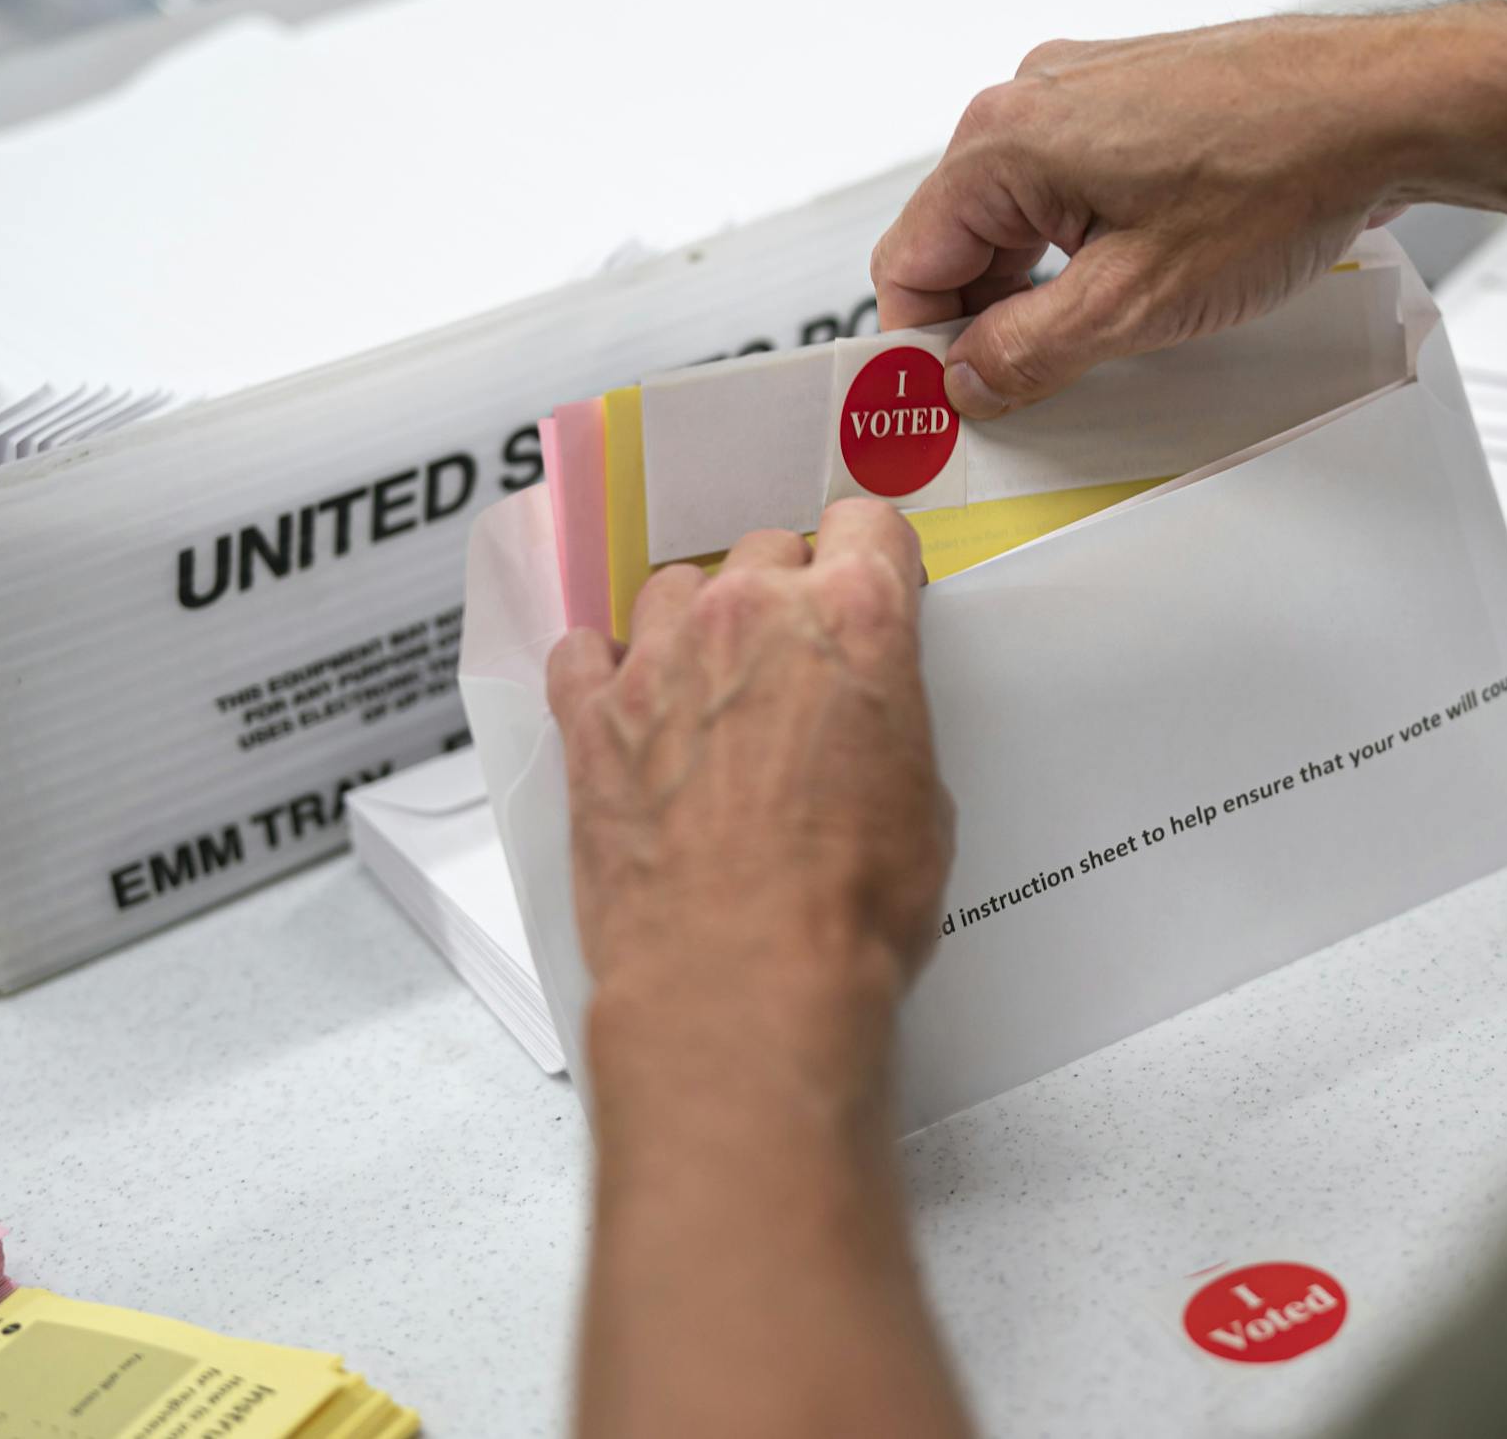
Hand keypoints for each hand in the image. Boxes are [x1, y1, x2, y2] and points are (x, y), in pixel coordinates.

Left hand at [545, 499, 953, 1111]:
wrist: (743, 980)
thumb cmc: (843, 909)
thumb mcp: (923, 801)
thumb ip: (887, 722)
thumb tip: (865, 726)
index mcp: (854, 619)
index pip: (868, 525)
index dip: (874, 558)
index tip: (871, 583)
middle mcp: (750, 617)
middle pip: (767, 550)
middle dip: (785, 594)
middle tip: (796, 660)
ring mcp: (660, 660)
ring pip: (675, 588)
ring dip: (697, 625)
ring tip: (711, 688)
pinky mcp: (590, 717)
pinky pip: (583, 651)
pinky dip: (606, 670)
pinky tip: (630, 707)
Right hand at [870, 7, 1503, 417]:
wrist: (1385, 110)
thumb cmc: (1281, 172)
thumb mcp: (1134, 304)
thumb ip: (1028, 352)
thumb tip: (969, 377)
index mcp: (1004, 140)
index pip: (907, 261)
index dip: (919, 348)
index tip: (941, 402)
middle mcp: (1033, 102)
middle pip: (959, 241)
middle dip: (982, 322)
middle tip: (1019, 391)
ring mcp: (1083, 96)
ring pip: (1016, 220)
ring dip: (1035, 290)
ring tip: (1096, 341)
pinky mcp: (1130, 105)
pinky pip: (1069, 192)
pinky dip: (1081, 250)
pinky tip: (1130, 288)